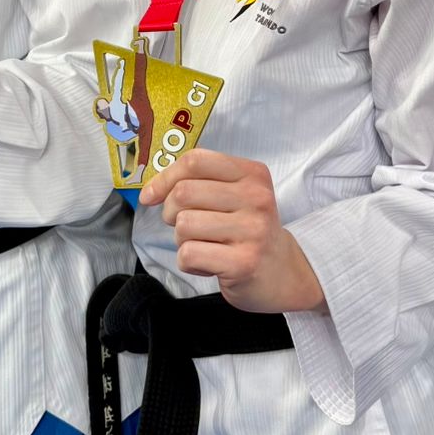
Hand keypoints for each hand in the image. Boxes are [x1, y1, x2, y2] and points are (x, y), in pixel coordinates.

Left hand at [140, 150, 324, 313]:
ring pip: (184, 225)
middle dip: (172, 213)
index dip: (165, 177)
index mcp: (252, 174)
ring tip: (205, 246)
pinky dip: (189, 263)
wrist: (284, 273)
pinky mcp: (243, 262)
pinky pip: (188, 255)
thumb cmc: (248, 231)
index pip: (195, 161)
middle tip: (189, 226)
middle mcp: (256, 198)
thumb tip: (149, 192)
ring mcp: (252, 231)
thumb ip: (198, 183)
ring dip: (183, 240)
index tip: (152, 196)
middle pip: (183, 193)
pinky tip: (209, 264)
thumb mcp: (236, 195)